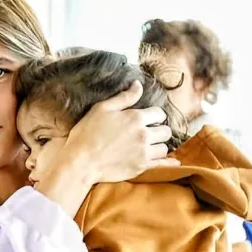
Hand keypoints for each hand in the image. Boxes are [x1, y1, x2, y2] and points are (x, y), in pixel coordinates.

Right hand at [62, 81, 179, 184]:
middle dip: (159, 131)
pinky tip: (170, 163)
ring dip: (158, 146)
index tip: (147, 120)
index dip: (154, 116)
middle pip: (165, 131)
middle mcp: (143, 134)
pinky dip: (167, 163)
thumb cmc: (86, 134)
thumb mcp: (101, 109)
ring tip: (148, 147)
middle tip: (149, 134)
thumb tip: (139, 84)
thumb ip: (124, 97)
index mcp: (135, 117)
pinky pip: (162, 164)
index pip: (159, 113)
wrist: (80, 162)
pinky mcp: (141, 167)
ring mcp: (143, 152)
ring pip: (164, 147)